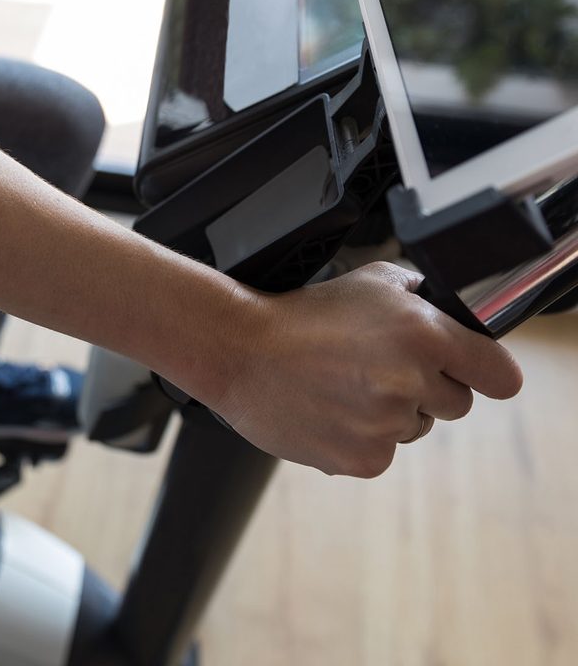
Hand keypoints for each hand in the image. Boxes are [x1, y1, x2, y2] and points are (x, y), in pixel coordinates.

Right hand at [208, 262, 522, 477]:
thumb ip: (419, 294)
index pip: (499, 374)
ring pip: (414, 428)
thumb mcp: (368, 280)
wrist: (240, 350)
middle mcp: (411, 383)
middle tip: (380, 368)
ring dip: (390, 411)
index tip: (476, 372)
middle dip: (428, 387)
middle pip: (456, 404)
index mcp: (423, 334)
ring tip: (343, 384)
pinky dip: (359, 435)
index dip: (487, 371)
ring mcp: (387, 426)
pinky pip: (380, 451)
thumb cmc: (300, 313)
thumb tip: (446, 310)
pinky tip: (329, 408)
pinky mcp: (362, 459)